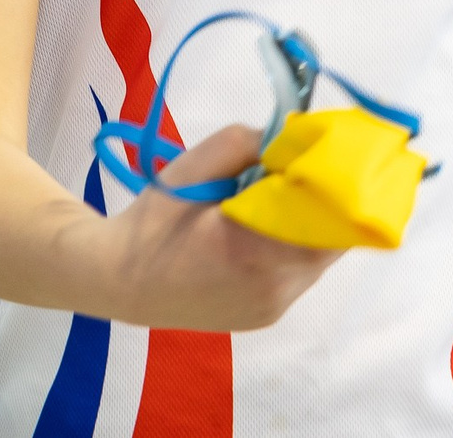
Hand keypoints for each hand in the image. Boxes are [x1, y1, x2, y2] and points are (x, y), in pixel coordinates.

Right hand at [91, 124, 341, 330]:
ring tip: (275, 198)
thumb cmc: (154, 219)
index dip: (335, 185)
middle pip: (330, 239)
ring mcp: (272, 308)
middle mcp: (273, 290)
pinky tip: (262, 228)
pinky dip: (293, 246)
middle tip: (301, 170)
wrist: (116, 279)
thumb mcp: (196, 163)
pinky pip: (298, 273)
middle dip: (324, 201)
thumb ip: (251, 142)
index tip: (322, 155)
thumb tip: (296, 137)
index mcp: (255, 252)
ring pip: (317, 257)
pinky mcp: (266, 316)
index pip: (330, 220)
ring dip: (309, 223)